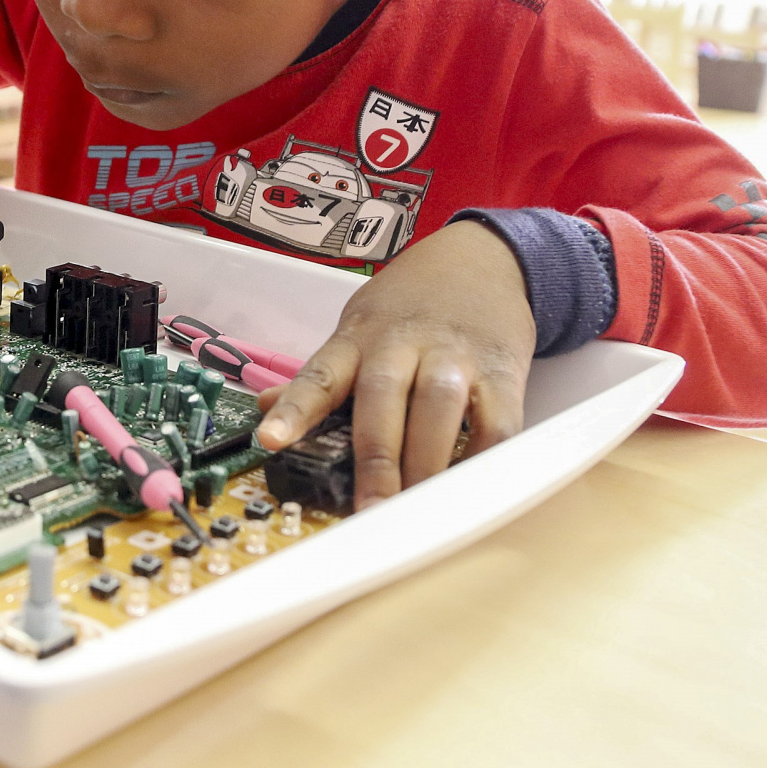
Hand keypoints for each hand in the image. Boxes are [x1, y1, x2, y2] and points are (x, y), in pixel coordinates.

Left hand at [254, 220, 535, 508]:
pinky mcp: (501, 372)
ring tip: (417, 507)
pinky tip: (467, 486)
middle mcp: (404, 343)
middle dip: (375, 459)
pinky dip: (481, 458)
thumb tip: (265, 407)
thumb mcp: (359, 323)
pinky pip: (494, 422)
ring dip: (427, 463)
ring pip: (438, 407)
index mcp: (359, 337)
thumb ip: (324, 373)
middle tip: (370, 509)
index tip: (271, 440)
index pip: (320, 375)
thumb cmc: (411, 302)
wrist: (483, 258)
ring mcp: (455, 356)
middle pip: (382, 397)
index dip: (294, 409)